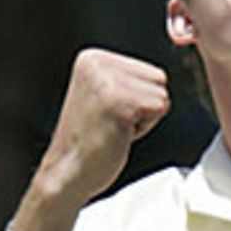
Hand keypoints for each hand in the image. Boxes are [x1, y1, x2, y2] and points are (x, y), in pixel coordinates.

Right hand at [35, 47, 171, 213]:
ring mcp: (108, 81)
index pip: (149, 70)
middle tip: (114, 123)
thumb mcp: (104, 96)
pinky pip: (159, 108)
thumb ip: (127, 79)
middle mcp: (98, 63)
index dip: (139, 98)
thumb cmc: (89, 143)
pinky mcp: (120, 101)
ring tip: (115, 128)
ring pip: (161, 94)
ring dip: (145, 119)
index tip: (111, 113)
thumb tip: (162, 76)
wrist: (68, 173)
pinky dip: (145, 128)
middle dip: (145, 106)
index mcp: (92, 58)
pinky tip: (119, 134)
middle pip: (158, 78)